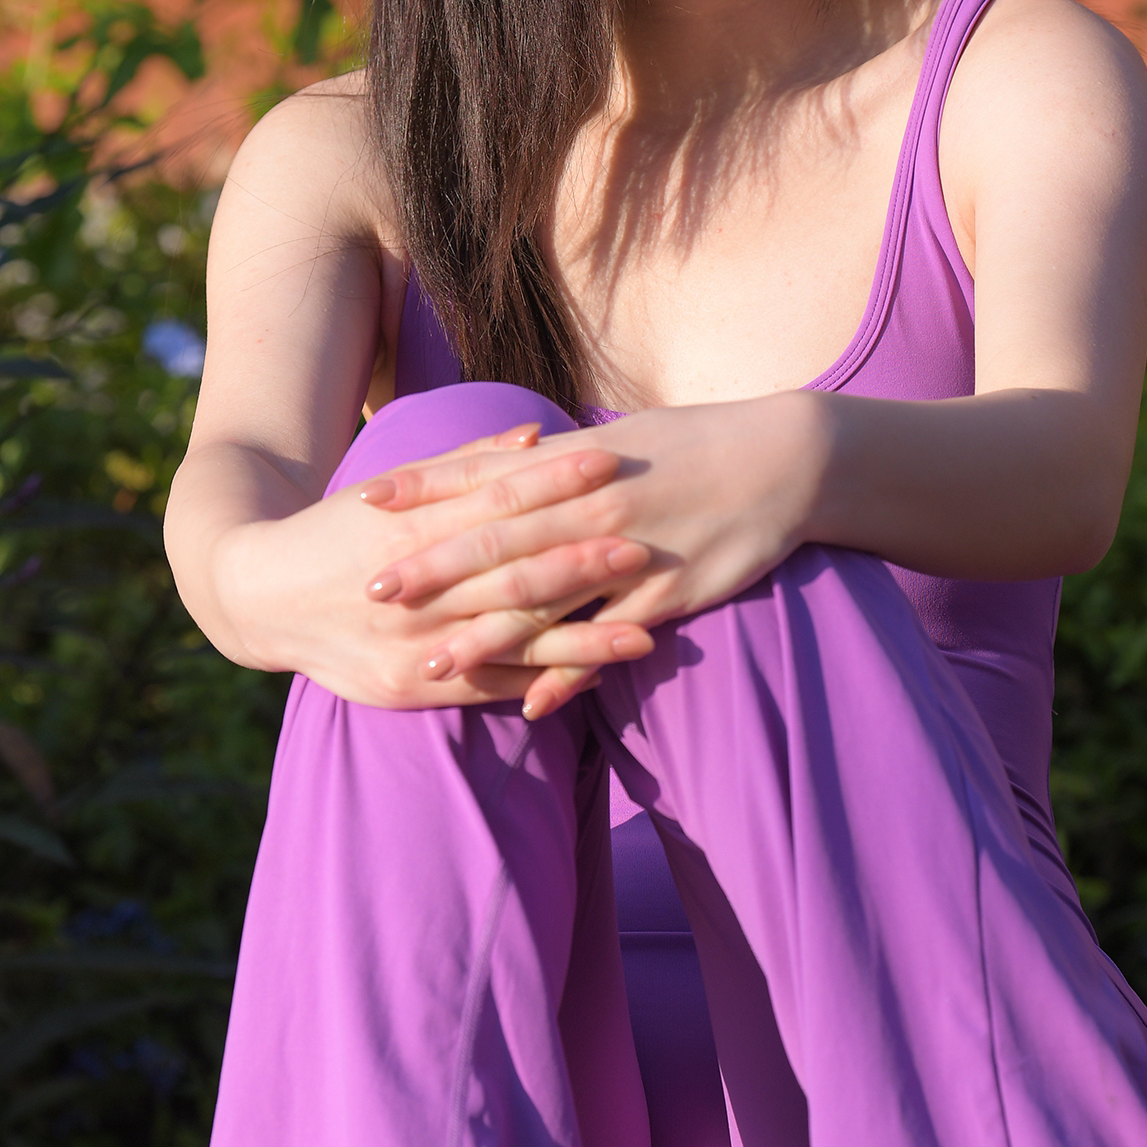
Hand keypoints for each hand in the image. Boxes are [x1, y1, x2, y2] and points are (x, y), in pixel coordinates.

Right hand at [207, 423, 662, 708]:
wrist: (260, 599)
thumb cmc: (336, 533)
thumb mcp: (391, 493)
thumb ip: (467, 467)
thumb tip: (539, 437)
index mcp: (412, 528)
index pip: (497, 500)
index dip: (556, 483)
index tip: (611, 464)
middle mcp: (416, 588)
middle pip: (511, 572)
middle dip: (580, 563)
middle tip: (645, 550)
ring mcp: (415, 643)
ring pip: (509, 639)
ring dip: (581, 639)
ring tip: (645, 636)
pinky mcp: (411, 687)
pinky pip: (487, 688)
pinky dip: (540, 683)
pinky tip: (592, 679)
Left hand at [357, 391, 830, 717]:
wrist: (783, 460)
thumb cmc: (691, 446)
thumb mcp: (615, 441)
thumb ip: (551, 460)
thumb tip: (492, 463)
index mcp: (574, 462)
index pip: (483, 474)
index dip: (423, 490)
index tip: (364, 504)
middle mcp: (592, 505)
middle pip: (498, 542)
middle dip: (433, 570)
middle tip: (371, 594)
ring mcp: (628, 553)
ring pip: (546, 599)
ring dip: (485, 635)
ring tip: (432, 665)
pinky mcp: (666, 596)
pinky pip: (608, 641)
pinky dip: (570, 673)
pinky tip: (532, 705)